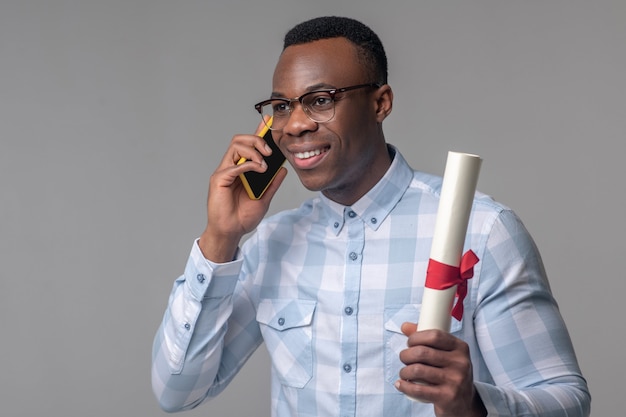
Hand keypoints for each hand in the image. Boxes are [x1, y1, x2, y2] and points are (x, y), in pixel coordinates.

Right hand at [198, 119, 287, 262]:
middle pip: (240, 140)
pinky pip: (233, 166)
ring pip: (236, 147)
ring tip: (264, 164)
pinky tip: (258, 171)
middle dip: (257, 139)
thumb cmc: (243, 217)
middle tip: (270, 152)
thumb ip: (272, 184)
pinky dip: (248, 165)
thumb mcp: (265, 198)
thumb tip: (283, 169)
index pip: (249, 145)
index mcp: (242, 169)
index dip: (258, 132)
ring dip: (253, 151)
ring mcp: (224, 172)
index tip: (269, 123)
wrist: (232, 232)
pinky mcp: (219, 180)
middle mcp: (231, 167)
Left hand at [395, 322, 486, 416]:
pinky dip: (404, 386)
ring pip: (418, 370)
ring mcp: (455, 381)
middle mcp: (460, 363)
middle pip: (423, 352)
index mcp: (461, 347)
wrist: (464, 403)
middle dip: (406, 354)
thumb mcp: (445, 354)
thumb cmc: (450, 373)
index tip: (409, 343)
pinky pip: (418, 390)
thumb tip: (405, 326)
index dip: (417, 337)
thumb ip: (426, 338)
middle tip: (404, 358)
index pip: (435, 335)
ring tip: (404, 372)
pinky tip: (400, 384)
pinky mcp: (448, 397)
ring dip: (404, 371)